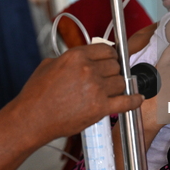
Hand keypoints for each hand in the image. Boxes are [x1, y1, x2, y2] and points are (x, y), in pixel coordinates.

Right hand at [7, 43, 143, 144]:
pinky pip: (126, 102)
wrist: (31, 119)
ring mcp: (96, 89)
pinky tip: (138, 99)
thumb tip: (83, 56)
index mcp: (76, 56)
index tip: (111, 60)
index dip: (110, 56)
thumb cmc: (36, 94)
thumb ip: (69, 57)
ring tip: (111, 91)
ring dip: (118, 86)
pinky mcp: (100, 108)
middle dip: (112, 71)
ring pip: (121, 82)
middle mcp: (88, 69)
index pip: (106, 49)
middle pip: (116, 65)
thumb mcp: (49, 64)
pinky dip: (134, 101)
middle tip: (107, 78)